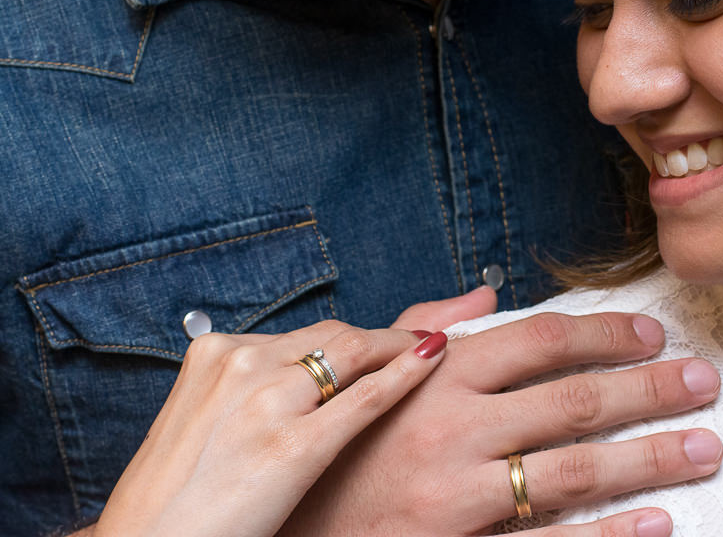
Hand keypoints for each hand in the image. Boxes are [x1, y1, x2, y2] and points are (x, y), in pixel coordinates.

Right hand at [92, 321, 447, 536]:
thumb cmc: (176, 499)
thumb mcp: (206, 424)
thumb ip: (255, 389)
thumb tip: (306, 374)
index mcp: (215, 354)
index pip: (307, 334)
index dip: (357, 338)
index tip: (390, 339)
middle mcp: (240, 364)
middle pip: (334, 335)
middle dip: (384, 338)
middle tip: (423, 338)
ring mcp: (266, 401)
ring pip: (354, 351)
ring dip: (402, 345)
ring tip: (434, 345)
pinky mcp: (292, 445)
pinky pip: (366, 396)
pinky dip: (406, 373)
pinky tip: (433, 359)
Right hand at [281, 310, 722, 536]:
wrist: (278, 527)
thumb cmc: (327, 447)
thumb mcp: (362, 373)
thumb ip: (423, 328)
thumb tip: (485, 293)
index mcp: (433, 375)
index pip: (542, 341)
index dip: (607, 334)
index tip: (652, 334)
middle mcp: (452, 428)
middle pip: (576, 400)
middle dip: (651, 389)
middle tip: (705, 382)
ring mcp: (456, 495)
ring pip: (576, 470)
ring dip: (651, 456)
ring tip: (704, 447)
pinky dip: (611, 533)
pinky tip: (658, 522)